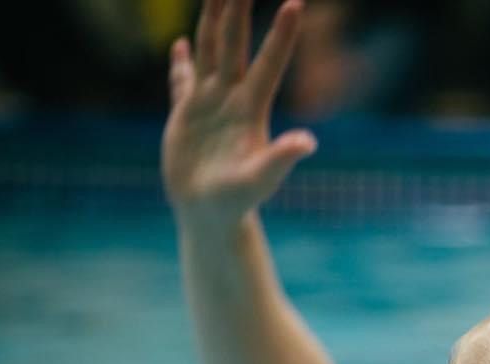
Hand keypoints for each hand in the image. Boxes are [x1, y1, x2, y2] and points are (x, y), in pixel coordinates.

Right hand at [161, 0, 316, 222]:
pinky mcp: (186, 117)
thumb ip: (282, 158)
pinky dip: (181, 62)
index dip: (281, 34)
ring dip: (213, 22)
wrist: (211, 216)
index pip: (268, 63)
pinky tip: (182, 43)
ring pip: (210, 52)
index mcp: (250, 109)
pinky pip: (182, 82)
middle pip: (234, 44)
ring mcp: (208, 105)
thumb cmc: (239, 202)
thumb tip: (308, 143)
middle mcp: (230, 100)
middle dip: (238, 10)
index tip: (297, 2)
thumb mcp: (262, 179)